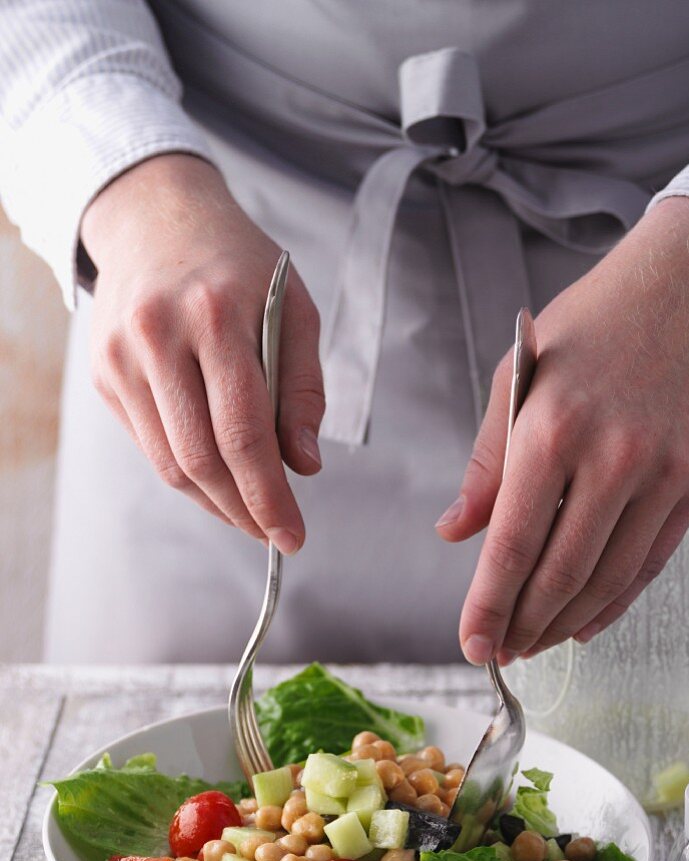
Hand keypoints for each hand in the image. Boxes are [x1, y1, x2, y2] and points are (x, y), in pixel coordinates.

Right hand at [82, 153, 323, 552]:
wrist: (159, 219)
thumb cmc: (240, 267)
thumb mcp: (294, 310)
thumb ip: (303, 388)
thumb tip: (303, 465)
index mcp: (216, 314)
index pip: (244, 431)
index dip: (268, 495)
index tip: (292, 534)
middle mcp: (159, 335)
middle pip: (201, 457)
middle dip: (243, 510)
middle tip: (274, 533)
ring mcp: (122, 356)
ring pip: (170, 462)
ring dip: (214, 501)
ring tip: (249, 512)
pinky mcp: (105, 372)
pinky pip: (150, 445)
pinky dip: (188, 474)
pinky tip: (217, 479)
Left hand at [437, 197, 688, 664]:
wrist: (686, 287)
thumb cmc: (588, 327)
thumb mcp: (515, 378)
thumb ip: (487, 465)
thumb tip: (456, 532)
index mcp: (551, 430)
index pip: (513, 544)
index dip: (488, 605)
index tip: (471, 645)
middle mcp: (611, 458)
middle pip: (561, 573)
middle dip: (523, 625)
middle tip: (500, 653)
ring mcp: (662, 473)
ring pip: (608, 578)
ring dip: (565, 622)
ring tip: (534, 644)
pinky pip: (651, 561)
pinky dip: (616, 601)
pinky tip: (585, 621)